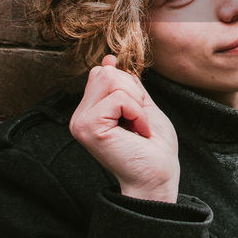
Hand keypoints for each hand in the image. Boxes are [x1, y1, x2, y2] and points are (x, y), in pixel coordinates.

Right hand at [69, 55, 180, 202]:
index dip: (129, 87)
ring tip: (138, 127)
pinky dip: (137, 113)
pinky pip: (119, 98)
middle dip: (133, 93)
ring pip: (111, 80)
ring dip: (136, 104)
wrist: (158, 178)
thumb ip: (125, 85)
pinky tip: (137, 133)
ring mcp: (81, 122)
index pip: (103, 73)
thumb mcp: (142, 106)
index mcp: (89, 111)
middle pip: (106, 73)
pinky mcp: (90, 127)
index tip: (137, 114)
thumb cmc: (154, 148)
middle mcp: (80, 116)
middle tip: (139, 122)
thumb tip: (107, 60)